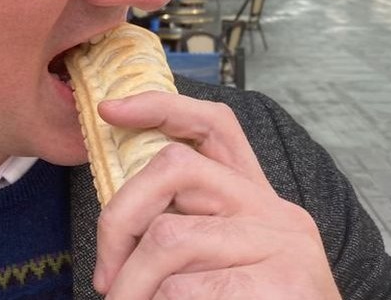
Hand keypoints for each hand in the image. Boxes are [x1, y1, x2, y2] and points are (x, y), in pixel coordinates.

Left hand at [93, 92, 340, 298]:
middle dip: (118, 218)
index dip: (160, 107)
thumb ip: (189, 231)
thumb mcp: (225, 261)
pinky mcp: (284, 284)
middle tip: (106, 277)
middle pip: (175, 167)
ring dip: (132, 283)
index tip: (111, 110)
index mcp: (256, 199)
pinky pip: (187, 288)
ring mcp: (283, 245)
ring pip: (169, 237)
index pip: (214, 125)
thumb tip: (119, 227)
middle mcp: (274, 211)